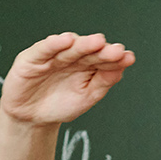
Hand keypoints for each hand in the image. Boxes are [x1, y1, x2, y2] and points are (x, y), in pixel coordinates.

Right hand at [0, 32, 135, 126]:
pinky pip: (44, 49)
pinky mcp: (32, 58)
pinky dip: (54, 44)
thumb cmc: (60, 105)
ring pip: (69, 48)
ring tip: (98, 42)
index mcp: (87, 64)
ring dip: (83, 44)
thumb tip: (121, 70)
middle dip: (102, 50)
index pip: (103, 58)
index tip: (128, 58)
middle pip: (89, 51)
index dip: (115, 58)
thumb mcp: (86, 98)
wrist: (31, 119)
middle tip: (117, 51)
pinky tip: (67, 40)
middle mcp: (72, 57)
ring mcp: (52, 56)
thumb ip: (103, 83)